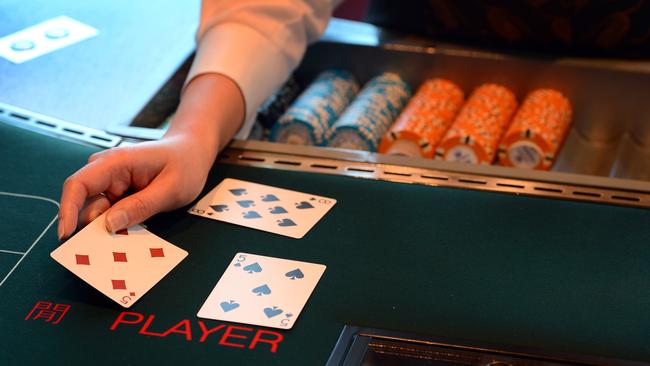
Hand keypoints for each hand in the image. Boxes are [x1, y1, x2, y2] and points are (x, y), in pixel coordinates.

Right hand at [57, 135, 212, 238]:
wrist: (192, 153)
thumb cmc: (185, 165)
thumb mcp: (171, 189)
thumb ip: (141, 206)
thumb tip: (109, 224)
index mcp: (116, 162)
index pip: (79, 184)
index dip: (68, 210)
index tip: (66, 235)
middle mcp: (106, 170)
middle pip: (85, 203)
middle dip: (92, 227)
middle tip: (108, 249)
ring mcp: (110, 182)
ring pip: (96, 212)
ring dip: (106, 228)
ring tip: (127, 240)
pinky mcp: (116, 192)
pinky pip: (108, 213)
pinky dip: (115, 225)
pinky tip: (129, 233)